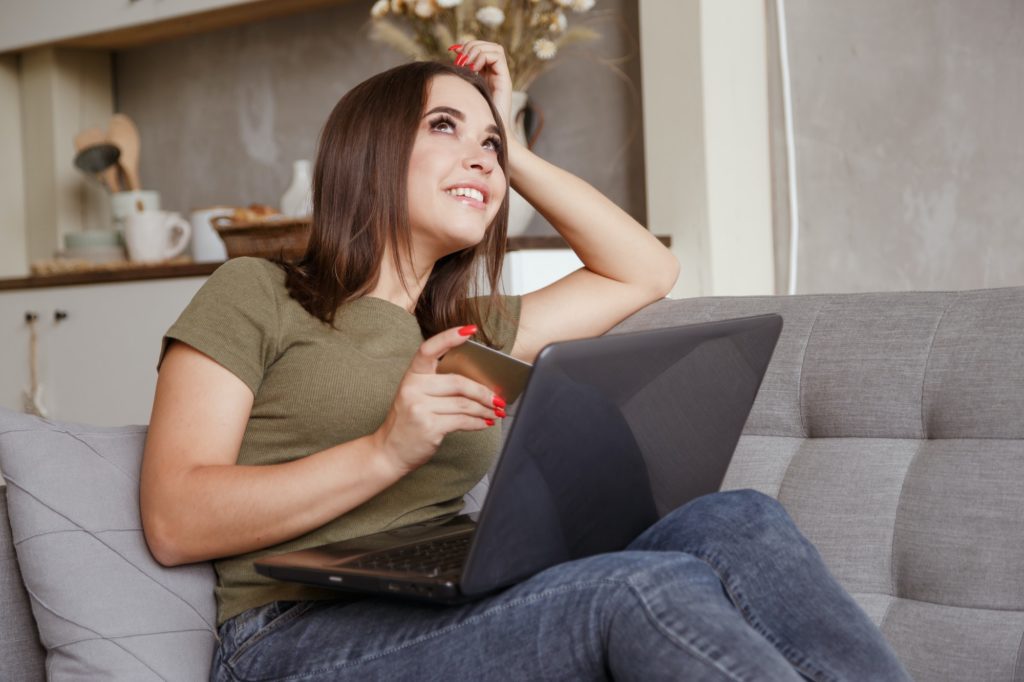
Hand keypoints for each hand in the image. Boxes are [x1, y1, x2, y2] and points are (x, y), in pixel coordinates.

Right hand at [373, 325, 506, 474]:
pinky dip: (478, 423)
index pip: (429, 349)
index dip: (449, 337)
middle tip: (499, 399)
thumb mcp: (417, 396)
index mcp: (411, 375)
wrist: (388, 452)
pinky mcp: (428, 427)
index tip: (470, 330)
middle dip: (484, 392)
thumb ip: (440, 386)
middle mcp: (413, 388)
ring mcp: (419, 408)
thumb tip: (480, 383)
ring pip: (464, 403)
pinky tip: (486, 423)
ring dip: (485, 409)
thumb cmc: (409, 421)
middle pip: (458, 382)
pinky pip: (462, 420)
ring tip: (496, 412)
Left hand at [451, 41, 512, 134]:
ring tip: (468, 64)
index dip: (467, 46)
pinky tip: (474, 68)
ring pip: (494, 47)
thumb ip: (460, 74)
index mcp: (484, 73)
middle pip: (487, 45)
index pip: (480, 48)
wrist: (488, 132)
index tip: (454, 53)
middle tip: (461, 59)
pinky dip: (483, 56)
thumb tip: (453, 55)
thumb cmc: (472, 115)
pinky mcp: (505, 79)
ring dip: (478, 51)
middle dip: (471, 47)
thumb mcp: (462, 89)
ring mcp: (501, 76)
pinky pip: (498, 55)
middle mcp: (494, 73)